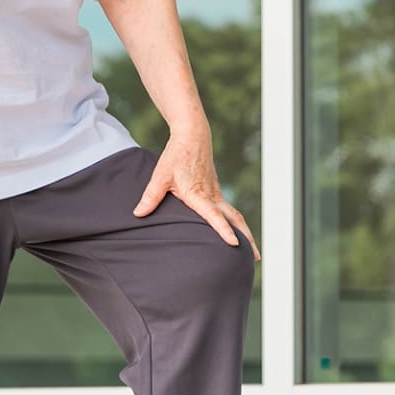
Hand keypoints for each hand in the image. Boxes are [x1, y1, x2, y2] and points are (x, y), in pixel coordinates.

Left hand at [134, 128, 259, 260]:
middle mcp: (212, 195)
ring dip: (245, 232)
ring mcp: (216, 193)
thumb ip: (151, 196)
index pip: (214, 216)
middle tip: (256, 258)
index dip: (223, 230)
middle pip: (235, 219)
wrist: (193, 135)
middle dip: (246, 239)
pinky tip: (237, 232)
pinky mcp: (215, 191)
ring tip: (252, 251)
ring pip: (235, 215)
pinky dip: (237, 223)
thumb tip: (138, 214)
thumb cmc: (176, 155)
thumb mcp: (160, 176)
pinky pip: (229, 210)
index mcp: (198, 194)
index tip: (234, 244)